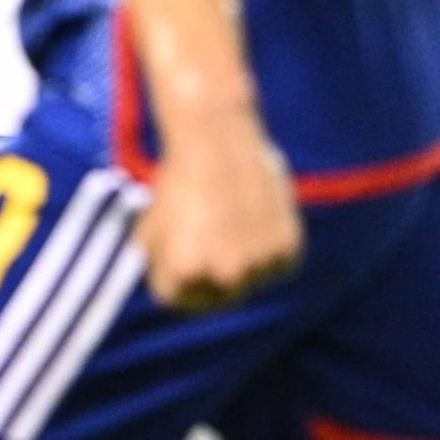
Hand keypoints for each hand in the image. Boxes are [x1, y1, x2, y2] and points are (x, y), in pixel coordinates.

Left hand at [133, 107, 302, 312]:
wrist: (215, 139)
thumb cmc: (177, 180)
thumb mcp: (152, 229)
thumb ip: (166, 267)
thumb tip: (181, 287)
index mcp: (183, 274)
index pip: (179, 300)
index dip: (178, 276)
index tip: (182, 257)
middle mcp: (223, 276)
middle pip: (219, 297)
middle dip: (212, 274)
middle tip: (213, 238)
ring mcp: (258, 265)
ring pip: (250, 279)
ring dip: (244, 260)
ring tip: (232, 219)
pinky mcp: (287, 249)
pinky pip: (276, 263)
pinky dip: (268, 246)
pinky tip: (254, 216)